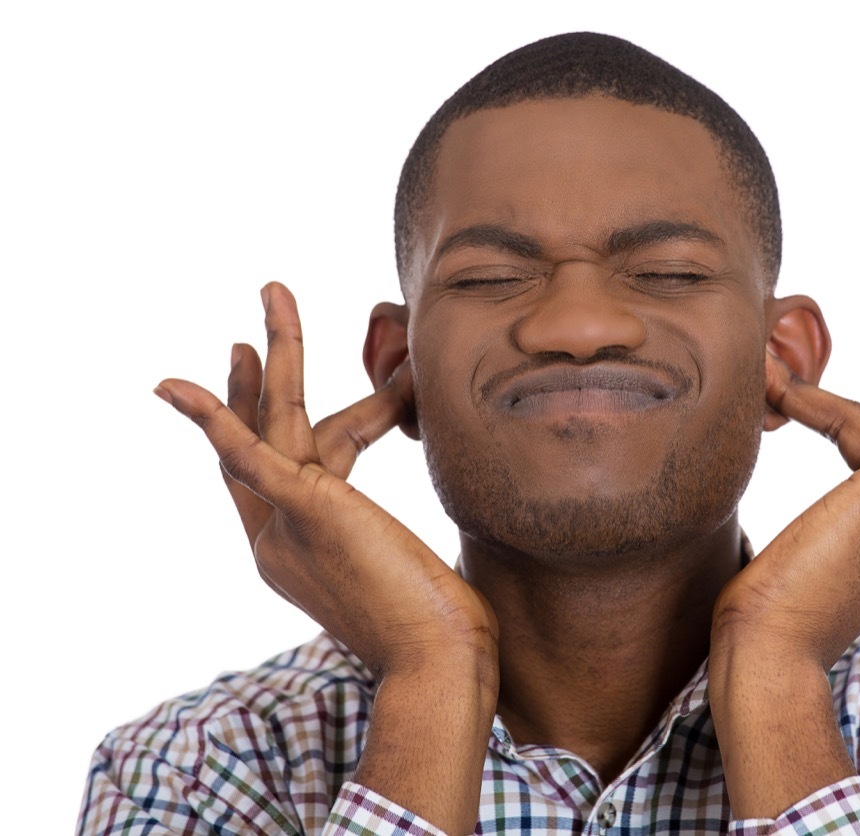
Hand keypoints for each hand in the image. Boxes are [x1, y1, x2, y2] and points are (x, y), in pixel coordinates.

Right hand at [154, 282, 495, 830]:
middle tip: (247, 331)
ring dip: (272, 354)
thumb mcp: (407, 571)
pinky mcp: (305, 513)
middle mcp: (277, 541)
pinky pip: (249, 454)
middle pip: (258, 442)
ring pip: (268, 424)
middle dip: (253, 382)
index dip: (274, 420)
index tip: (277, 376)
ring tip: (273, 290)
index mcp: (298, 552)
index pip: (281, 470)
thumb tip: (419, 542)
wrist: (440, 664)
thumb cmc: (442, 628)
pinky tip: (176, 384)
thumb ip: (391, 546)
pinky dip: (214, 416)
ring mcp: (284, 529)